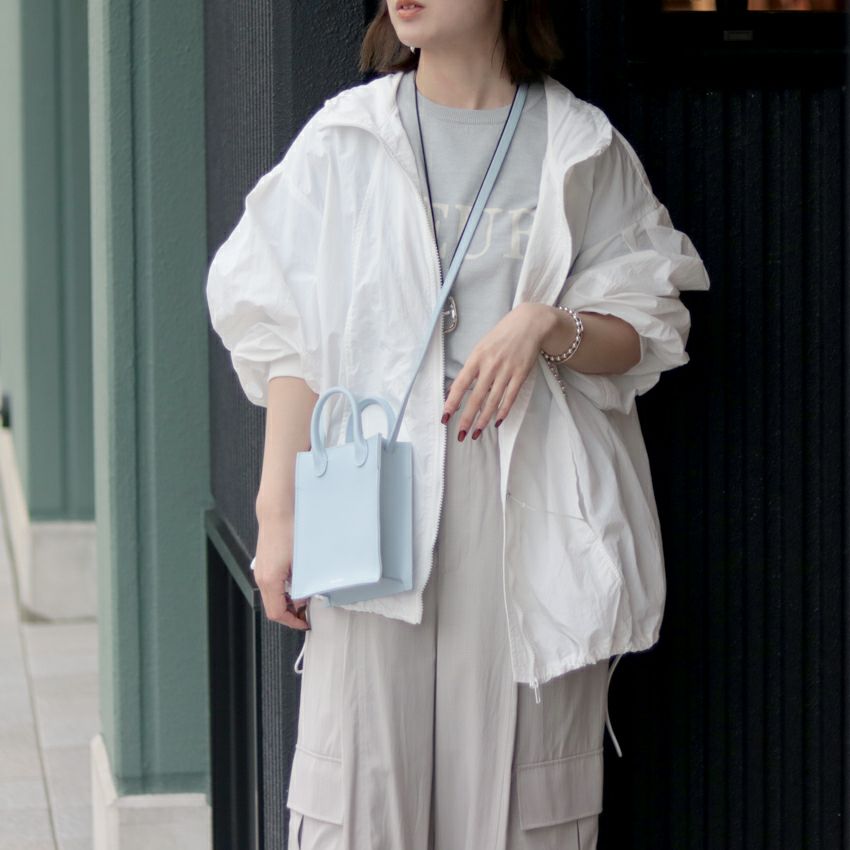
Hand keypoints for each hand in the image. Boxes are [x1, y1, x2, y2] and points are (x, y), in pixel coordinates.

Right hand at [253, 512, 309, 629]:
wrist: (277, 511)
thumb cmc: (289, 531)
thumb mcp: (301, 563)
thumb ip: (302, 585)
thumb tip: (304, 599)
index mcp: (270, 581)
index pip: (277, 613)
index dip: (292, 622)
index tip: (305, 623)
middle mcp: (261, 578)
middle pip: (273, 607)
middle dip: (291, 613)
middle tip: (307, 612)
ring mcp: (261, 571)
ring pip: (272, 597)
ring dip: (288, 601)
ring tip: (305, 598)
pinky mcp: (263, 564)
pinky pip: (272, 585)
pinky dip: (283, 590)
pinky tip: (297, 583)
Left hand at [441, 303, 552, 439]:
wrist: (528, 324)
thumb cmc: (500, 337)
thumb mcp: (480, 348)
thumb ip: (470, 368)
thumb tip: (456, 390)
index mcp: (476, 358)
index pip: (460, 384)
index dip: (452, 403)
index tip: (445, 418)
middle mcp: (490, 366)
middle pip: (476, 398)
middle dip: (467, 418)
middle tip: (461, 435)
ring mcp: (507, 371)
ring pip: (493, 401)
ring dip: (484, 419)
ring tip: (476, 433)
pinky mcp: (521, 374)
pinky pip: (510, 397)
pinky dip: (503, 411)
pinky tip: (497, 422)